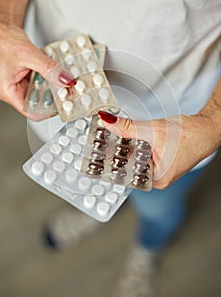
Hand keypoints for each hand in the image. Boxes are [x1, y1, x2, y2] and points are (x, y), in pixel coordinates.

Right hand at [0, 16, 74, 119]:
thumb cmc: (2, 41)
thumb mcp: (28, 55)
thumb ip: (49, 69)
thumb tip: (65, 80)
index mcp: (9, 92)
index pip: (32, 112)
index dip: (49, 111)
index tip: (63, 104)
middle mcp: (15, 90)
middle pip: (39, 102)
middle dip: (54, 96)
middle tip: (68, 90)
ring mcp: (21, 83)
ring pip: (42, 91)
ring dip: (53, 85)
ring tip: (63, 79)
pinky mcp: (27, 75)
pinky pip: (42, 80)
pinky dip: (50, 76)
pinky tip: (56, 71)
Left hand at [98, 111, 215, 188]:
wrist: (207, 128)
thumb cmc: (189, 134)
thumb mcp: (152, 129)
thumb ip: (127, 127)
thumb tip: (106, 122)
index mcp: (156, 179)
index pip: (124, 172)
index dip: (108, 161)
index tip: (93, 153)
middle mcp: (156, 179)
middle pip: (128, 166)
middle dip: (113, 153)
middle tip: (96, 142)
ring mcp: (158, 171)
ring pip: (134, 160)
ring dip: (123, 148)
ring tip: (106, 138)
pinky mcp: (160, 162)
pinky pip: (141, 155)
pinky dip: (133, 146)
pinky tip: (123, 138)